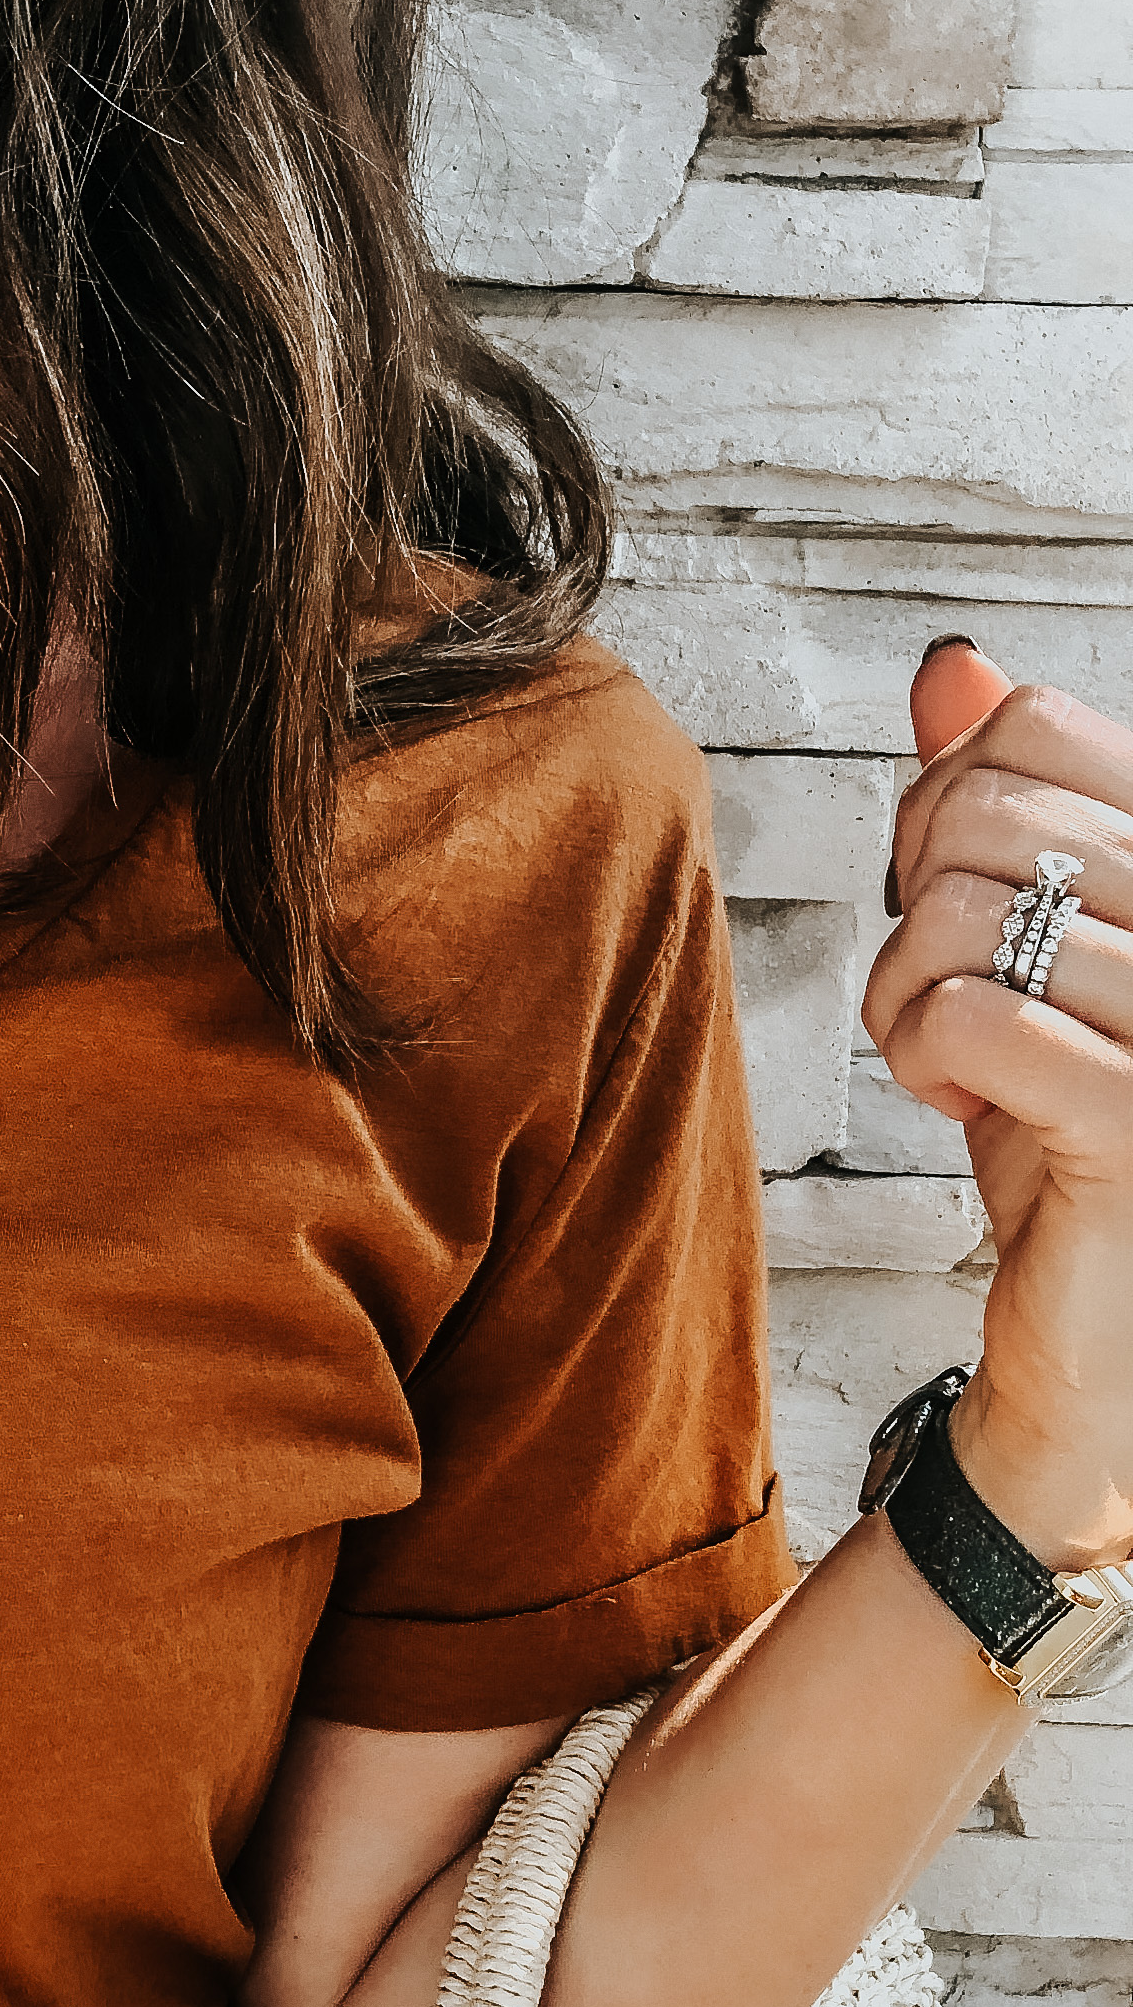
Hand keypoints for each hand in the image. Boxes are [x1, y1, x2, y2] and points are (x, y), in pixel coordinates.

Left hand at [865, 640, 1132, 1570]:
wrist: (1103, 1333)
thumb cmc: (1068, 1138)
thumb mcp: (1023, 953)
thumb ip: (1001, 806)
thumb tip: (954, 673)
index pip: (1041, 727)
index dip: (944, 804)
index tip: (950, 899)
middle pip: (992, 809)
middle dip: (912, 901)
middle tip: (939, 995)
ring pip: (965, 908)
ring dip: (902, 992)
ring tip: (948, 1059)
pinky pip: (974, 1012)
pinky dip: (922, 1050)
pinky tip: (961, 1099)